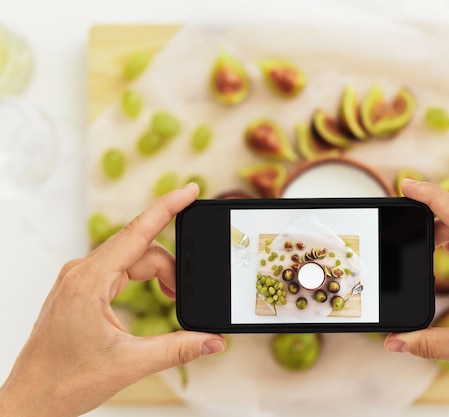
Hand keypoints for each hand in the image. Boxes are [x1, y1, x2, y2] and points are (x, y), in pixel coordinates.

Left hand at [0, 183, 225, 416]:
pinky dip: (143, 280)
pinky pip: (120, 270)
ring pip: (131, 260)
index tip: (190, 190)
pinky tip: (155, 296)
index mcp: (89, 281)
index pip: (137, 232)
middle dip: (171, 269)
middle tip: (185, 298)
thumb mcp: (130, 364)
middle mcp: (82, 272)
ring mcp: (79, 279)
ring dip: (157, 276)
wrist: (30, 400)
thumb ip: (178, 349)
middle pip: (140, 249)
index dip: (167, 208)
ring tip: (173, 301)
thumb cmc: (65, 381)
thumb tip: (213, 341)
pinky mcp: (81, 289)